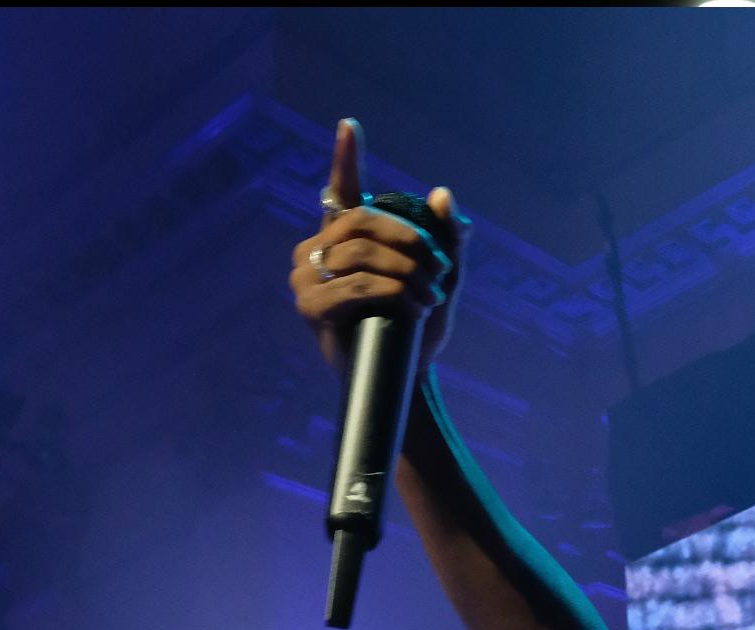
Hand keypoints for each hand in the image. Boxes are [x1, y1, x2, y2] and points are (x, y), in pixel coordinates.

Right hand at [288, 118, 469, 377]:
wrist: (405, 378)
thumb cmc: (418, 327)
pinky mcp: (310, 307)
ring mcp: (307, 278)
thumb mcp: (442, 279)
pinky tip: (413, 307)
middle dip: (411, 241)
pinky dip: (393, 292)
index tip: (350, 126)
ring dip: (407, 272)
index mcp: (345, 238)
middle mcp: (318, 250)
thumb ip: (447, 240)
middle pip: (363, 221)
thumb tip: (442, 193)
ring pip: (362, 253)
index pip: (342, 191)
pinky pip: (355, 285)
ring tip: (430, 297)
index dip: (346, 159)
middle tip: (441, 268)